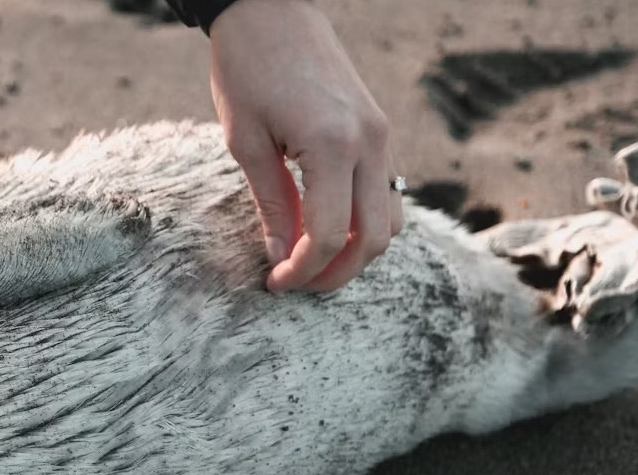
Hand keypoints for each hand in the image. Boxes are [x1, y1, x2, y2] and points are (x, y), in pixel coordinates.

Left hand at [207, 0, 402, 292]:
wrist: (271, 12)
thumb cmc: (247, 71)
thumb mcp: (245, 142)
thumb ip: (271, 204)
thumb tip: (279, 256)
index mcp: (333, 145)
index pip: (330, 236)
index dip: (302, 271)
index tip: (274, 283)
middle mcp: (370, 142)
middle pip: (374, 239)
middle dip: (336, 273)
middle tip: (296, 284)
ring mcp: (382, 136)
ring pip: (392, 220)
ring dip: (357, 252)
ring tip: (311, 261)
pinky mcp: (379, 130)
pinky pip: (388, 192)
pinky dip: (365, 222)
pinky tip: (327, 228)